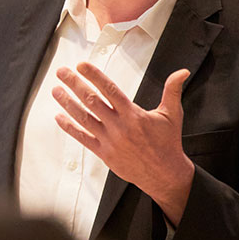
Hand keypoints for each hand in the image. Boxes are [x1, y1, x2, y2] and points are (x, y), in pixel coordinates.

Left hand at [52, 64, 194, 223]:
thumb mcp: (172, 114)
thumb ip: (173, 91)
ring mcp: (110, 141)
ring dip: (67, 103)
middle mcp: (119, 126)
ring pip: (84, 119)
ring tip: (56, 90)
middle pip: (92, 101)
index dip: (94, 76)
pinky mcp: (104, 153)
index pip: (110, 90)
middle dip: (75, 84)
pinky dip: (70, 128)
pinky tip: (58, 117)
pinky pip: (83, 139)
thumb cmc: (168, 142)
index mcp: (133, 115)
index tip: (81, 65)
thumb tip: (182, 71)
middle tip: (62, 72)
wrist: (164, 174)